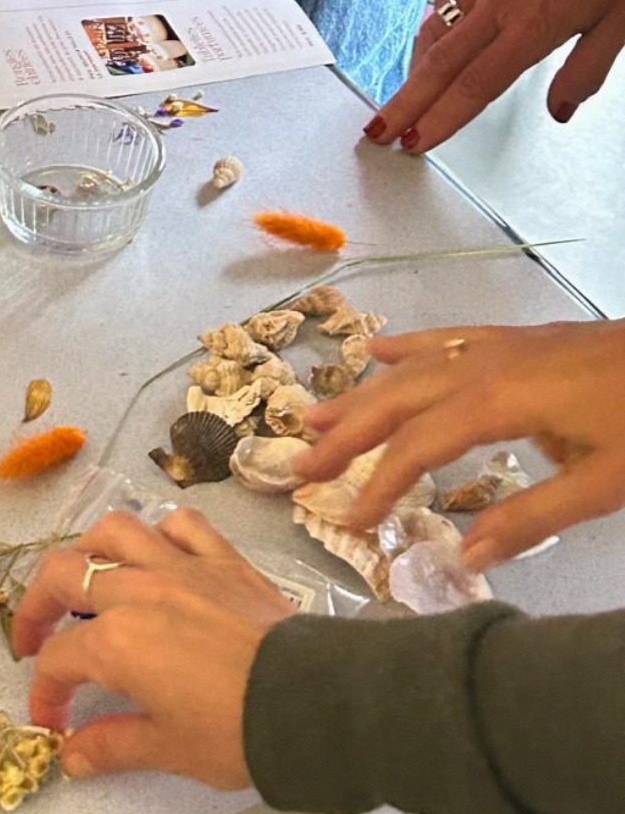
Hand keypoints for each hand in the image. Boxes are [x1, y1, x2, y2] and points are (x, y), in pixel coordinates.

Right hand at [12, 509, 294, 788]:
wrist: (313, 703)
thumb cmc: (236, 730)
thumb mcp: (168, 749)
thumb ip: (112, 745)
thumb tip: (72, 756)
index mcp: (116, 640)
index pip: (58, 659)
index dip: (44, 692)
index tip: (51, 721)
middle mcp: (138, 589)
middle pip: (65, 575)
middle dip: (37, 606)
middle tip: (36, 637)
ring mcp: (181, 565)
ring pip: (116, 531)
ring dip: (88, 551)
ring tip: (86, 576)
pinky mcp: (222, 559)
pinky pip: (182, 525)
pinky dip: (161, 533)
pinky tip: (158, 554)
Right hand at [295, 319, 624, 569]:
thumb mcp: (606, 482)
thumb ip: (532, 517)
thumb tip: (465, 555)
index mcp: (498, 400)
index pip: (418, 446)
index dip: (378, 482)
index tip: (349, 520)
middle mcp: (482, 365)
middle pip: (396, 400)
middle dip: (346, 434)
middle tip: (300, 467)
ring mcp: (496, 345)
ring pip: (410, 367)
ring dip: (360, 393)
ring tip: (314, 416)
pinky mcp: (515, 339)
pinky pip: (445, 338)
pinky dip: (406, 346)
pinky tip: (377, 350)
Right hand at [366, 0, 624, 153]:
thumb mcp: (621, 22)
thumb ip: (585, 72)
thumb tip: (560, 111)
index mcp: (532, 27)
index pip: (473, 87)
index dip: (440, 119)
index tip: (415, 141)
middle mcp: (497, 6)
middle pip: (438, 68)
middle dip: (403, 105)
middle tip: (377, 132)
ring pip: (432, 36)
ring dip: (410, 74)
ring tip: (398, 100)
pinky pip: (441, 5)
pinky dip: (426, 35)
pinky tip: (425, 49)